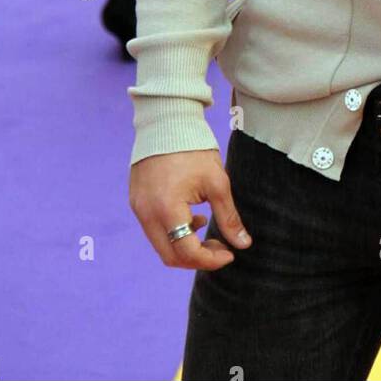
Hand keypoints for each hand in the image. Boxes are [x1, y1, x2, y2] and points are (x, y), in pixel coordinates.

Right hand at [129, 149, 252, 269]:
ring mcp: (138, 208)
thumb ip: (228, 217)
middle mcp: (146, 213)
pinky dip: (173, 233)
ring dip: (184, 246)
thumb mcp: (217, 183)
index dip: (211, 260)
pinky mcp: (136, 201)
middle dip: (197, 258)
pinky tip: (191, 217)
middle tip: (219, 247)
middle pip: (170, 256)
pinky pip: (154, 230)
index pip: (187, 252)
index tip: (230, 254)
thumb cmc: (194, 149)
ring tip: (206, 227)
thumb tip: (243, 244)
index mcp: (166, 209)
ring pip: (161, 245)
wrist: (166, 121)